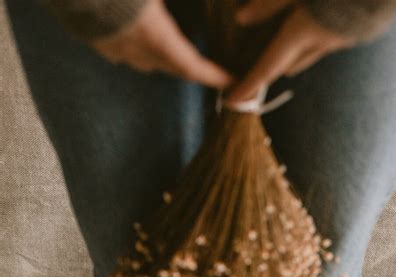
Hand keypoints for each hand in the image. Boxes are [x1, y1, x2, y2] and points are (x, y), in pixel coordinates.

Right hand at [90, 0, 234, 87]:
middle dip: (191, 69)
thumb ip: (167, 2)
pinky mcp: (97, 41)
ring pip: (146, 61)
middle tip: (208, 68)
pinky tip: (135, 35)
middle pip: (171, 68)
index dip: (214, 76)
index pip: (193, 66)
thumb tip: (210, 1)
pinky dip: (136, 47)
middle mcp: (138, 51)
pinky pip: (122, 51)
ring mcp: (114, 49)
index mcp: (157, 38)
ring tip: (172, 48)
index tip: (231, 83)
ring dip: (162, 58)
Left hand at [225, 0, 355, 102]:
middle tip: (256, 74)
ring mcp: (341, 40)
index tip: (231, 101)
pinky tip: (321, 28)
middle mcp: (320, 43)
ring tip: (285, 53)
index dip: (248, 86)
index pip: (267, 67)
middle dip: (271, 71)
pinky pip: (330, 43)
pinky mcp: (359, 32)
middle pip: (288, 65)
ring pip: (310, 55)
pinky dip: (318, 42)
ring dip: (295, 58)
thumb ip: (268, 3)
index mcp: (301, 32)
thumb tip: (241, 19)